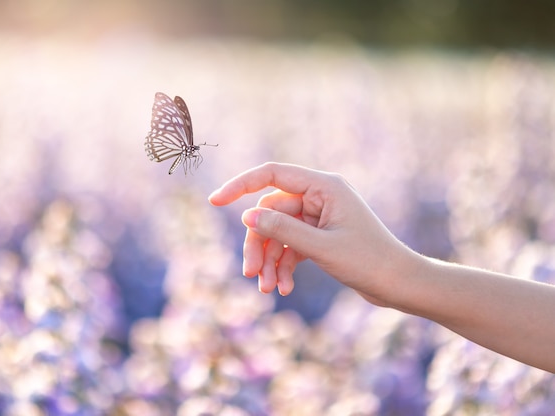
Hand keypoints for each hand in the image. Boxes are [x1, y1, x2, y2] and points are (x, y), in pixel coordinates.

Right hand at [208, 162, 417, 299]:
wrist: (400, 284)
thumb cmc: (368, 261)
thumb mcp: (321, 247)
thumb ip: (282, 229)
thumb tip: (246, 215)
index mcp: (324, 186)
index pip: (272, 175)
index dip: (240, 185)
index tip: (215, 201)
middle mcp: (319, 197)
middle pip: (270, 213)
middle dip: (258, 244)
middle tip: (250, 274)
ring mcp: (318, 217)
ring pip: (278, 232)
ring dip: (268, 259)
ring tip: (266, 289)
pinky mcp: (319, 236)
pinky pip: (290, 245)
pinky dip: (283, 265)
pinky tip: (283, 288)